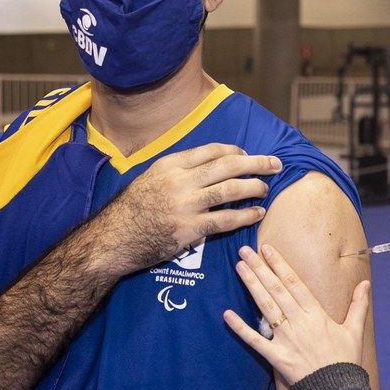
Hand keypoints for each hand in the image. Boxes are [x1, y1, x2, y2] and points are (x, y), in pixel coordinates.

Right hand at [94, 143, 281, 276]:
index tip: (248, 154)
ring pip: (231, 190)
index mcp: (170, 165)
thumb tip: (209, 163)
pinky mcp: (190, 229)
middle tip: (275, 164)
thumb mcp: (150, 178)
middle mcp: (179, 181)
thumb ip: (178, 170)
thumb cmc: (132, 209)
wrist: (113, 239)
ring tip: (265, 189)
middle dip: (256, 163)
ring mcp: (185, 205)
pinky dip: (247, 215)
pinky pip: (227, 220)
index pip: (212, 150)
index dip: (236, 151)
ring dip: (254, 187)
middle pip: (228, 165)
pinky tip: (258, 213)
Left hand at [223, 244, 369, 384]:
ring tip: (239, 267)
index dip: (280, 264)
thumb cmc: (345, 361)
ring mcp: (286, 339)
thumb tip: (365, 284)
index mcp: (316, 314)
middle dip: (260, 268)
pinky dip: (240, 328)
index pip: (294, 283)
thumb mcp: (355, 330)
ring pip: (266, 307)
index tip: (268, 249)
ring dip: (251, 286)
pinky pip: (255, 341)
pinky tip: (226, 314)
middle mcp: (299, 322)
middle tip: (245, 250)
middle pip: (276, 289)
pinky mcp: (276, 356)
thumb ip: (358, 305)